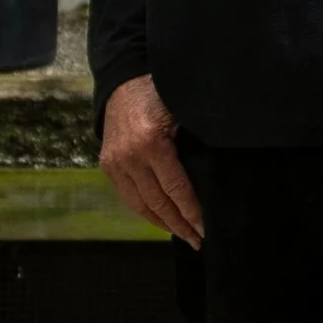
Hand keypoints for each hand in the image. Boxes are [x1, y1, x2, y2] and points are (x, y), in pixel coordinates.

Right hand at [100, 73, 202, 247]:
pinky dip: (144, 211)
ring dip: (162, 223)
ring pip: (139, 205)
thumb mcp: (183, 112)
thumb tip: (215, 175)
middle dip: (179, 225)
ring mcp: (115, 163)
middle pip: (158, 202)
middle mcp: (129, 157)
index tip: (206, 228)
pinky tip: (160, 219)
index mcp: (151, 143)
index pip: (176, 188)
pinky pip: (127, 196)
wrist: (123, 82)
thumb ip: (195, 142)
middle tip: (197, 240)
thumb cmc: (160, 93)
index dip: (192, 212)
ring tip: (182, 235)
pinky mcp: (107, 165)